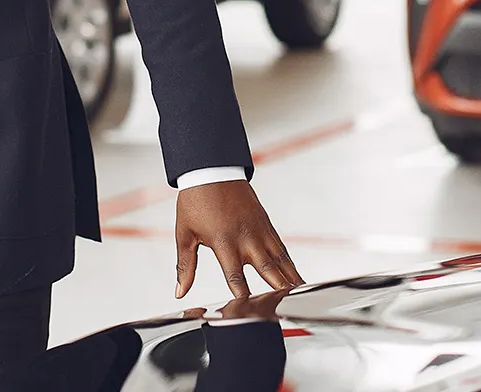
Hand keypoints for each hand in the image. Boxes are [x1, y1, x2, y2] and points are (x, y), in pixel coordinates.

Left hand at [175, 181, 303, 299]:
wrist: (212, 169)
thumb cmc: (196, 201)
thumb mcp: (185, 234)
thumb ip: (185, 266)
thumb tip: (179, 291)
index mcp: (224, 242)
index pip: (235, 276)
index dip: (243, 295)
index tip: (249, 311)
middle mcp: (246, 238)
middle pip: (267, 269)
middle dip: (279, 288)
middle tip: (289, 305)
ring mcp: (259, 230)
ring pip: (280, 258)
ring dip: (291, 277)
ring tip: (301, 293)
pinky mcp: (265, 223)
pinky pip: (280, 246)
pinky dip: (289, 262)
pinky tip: (295, 273)